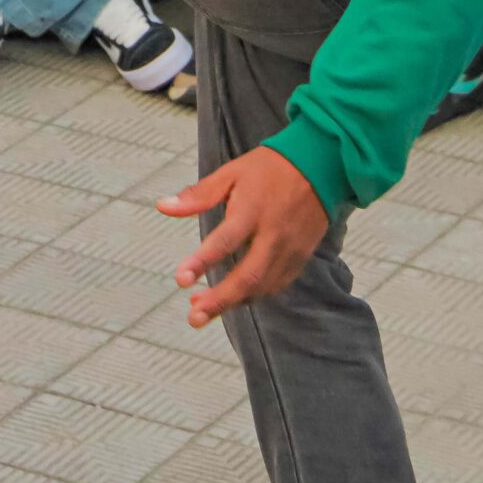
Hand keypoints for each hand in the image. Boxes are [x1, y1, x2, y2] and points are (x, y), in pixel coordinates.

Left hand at [158, 145, 331, 324]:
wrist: (320, 165)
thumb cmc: (268, 169)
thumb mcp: (231, 173)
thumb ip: (198, 194)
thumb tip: (162, 206)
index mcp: (252, 210)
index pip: (224, 241)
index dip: (201, 263)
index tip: (180, 280)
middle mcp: (273, 234)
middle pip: (248, 276)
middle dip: (220, 300)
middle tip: (194, 317)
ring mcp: (290, 249)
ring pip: (263, 286)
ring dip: (234, 302)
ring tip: (203, 310)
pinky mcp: (301, 257)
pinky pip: (277, 284)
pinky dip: (255, 296)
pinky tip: (234, 298)